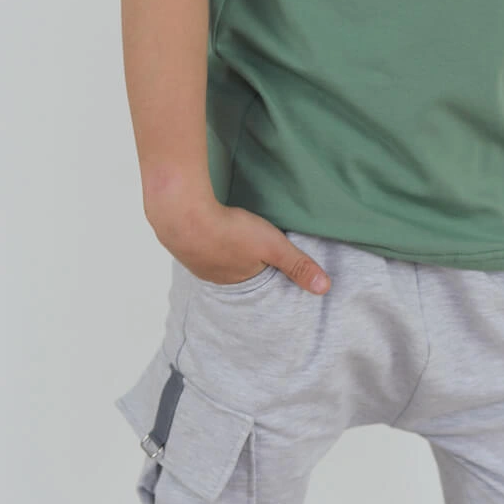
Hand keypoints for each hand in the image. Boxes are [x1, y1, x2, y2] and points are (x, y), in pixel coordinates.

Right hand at [147, 197, 329, 294]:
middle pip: (233, 268)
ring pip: (213, 254)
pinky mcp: (178, 239)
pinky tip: (207, 222)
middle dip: (242, 257)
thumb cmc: (230, 231)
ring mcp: (192, 258)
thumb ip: (298, 265)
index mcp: (237, 281)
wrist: (181, 214)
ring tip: (230, 232)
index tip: (270, 256)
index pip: (256, 279)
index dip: (265, 267)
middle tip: (250, 242)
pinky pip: (195, 240)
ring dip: (221, 244)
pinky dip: (203, 234)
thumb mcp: (273, 247)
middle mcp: (212, 276)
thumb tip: (325, 289)